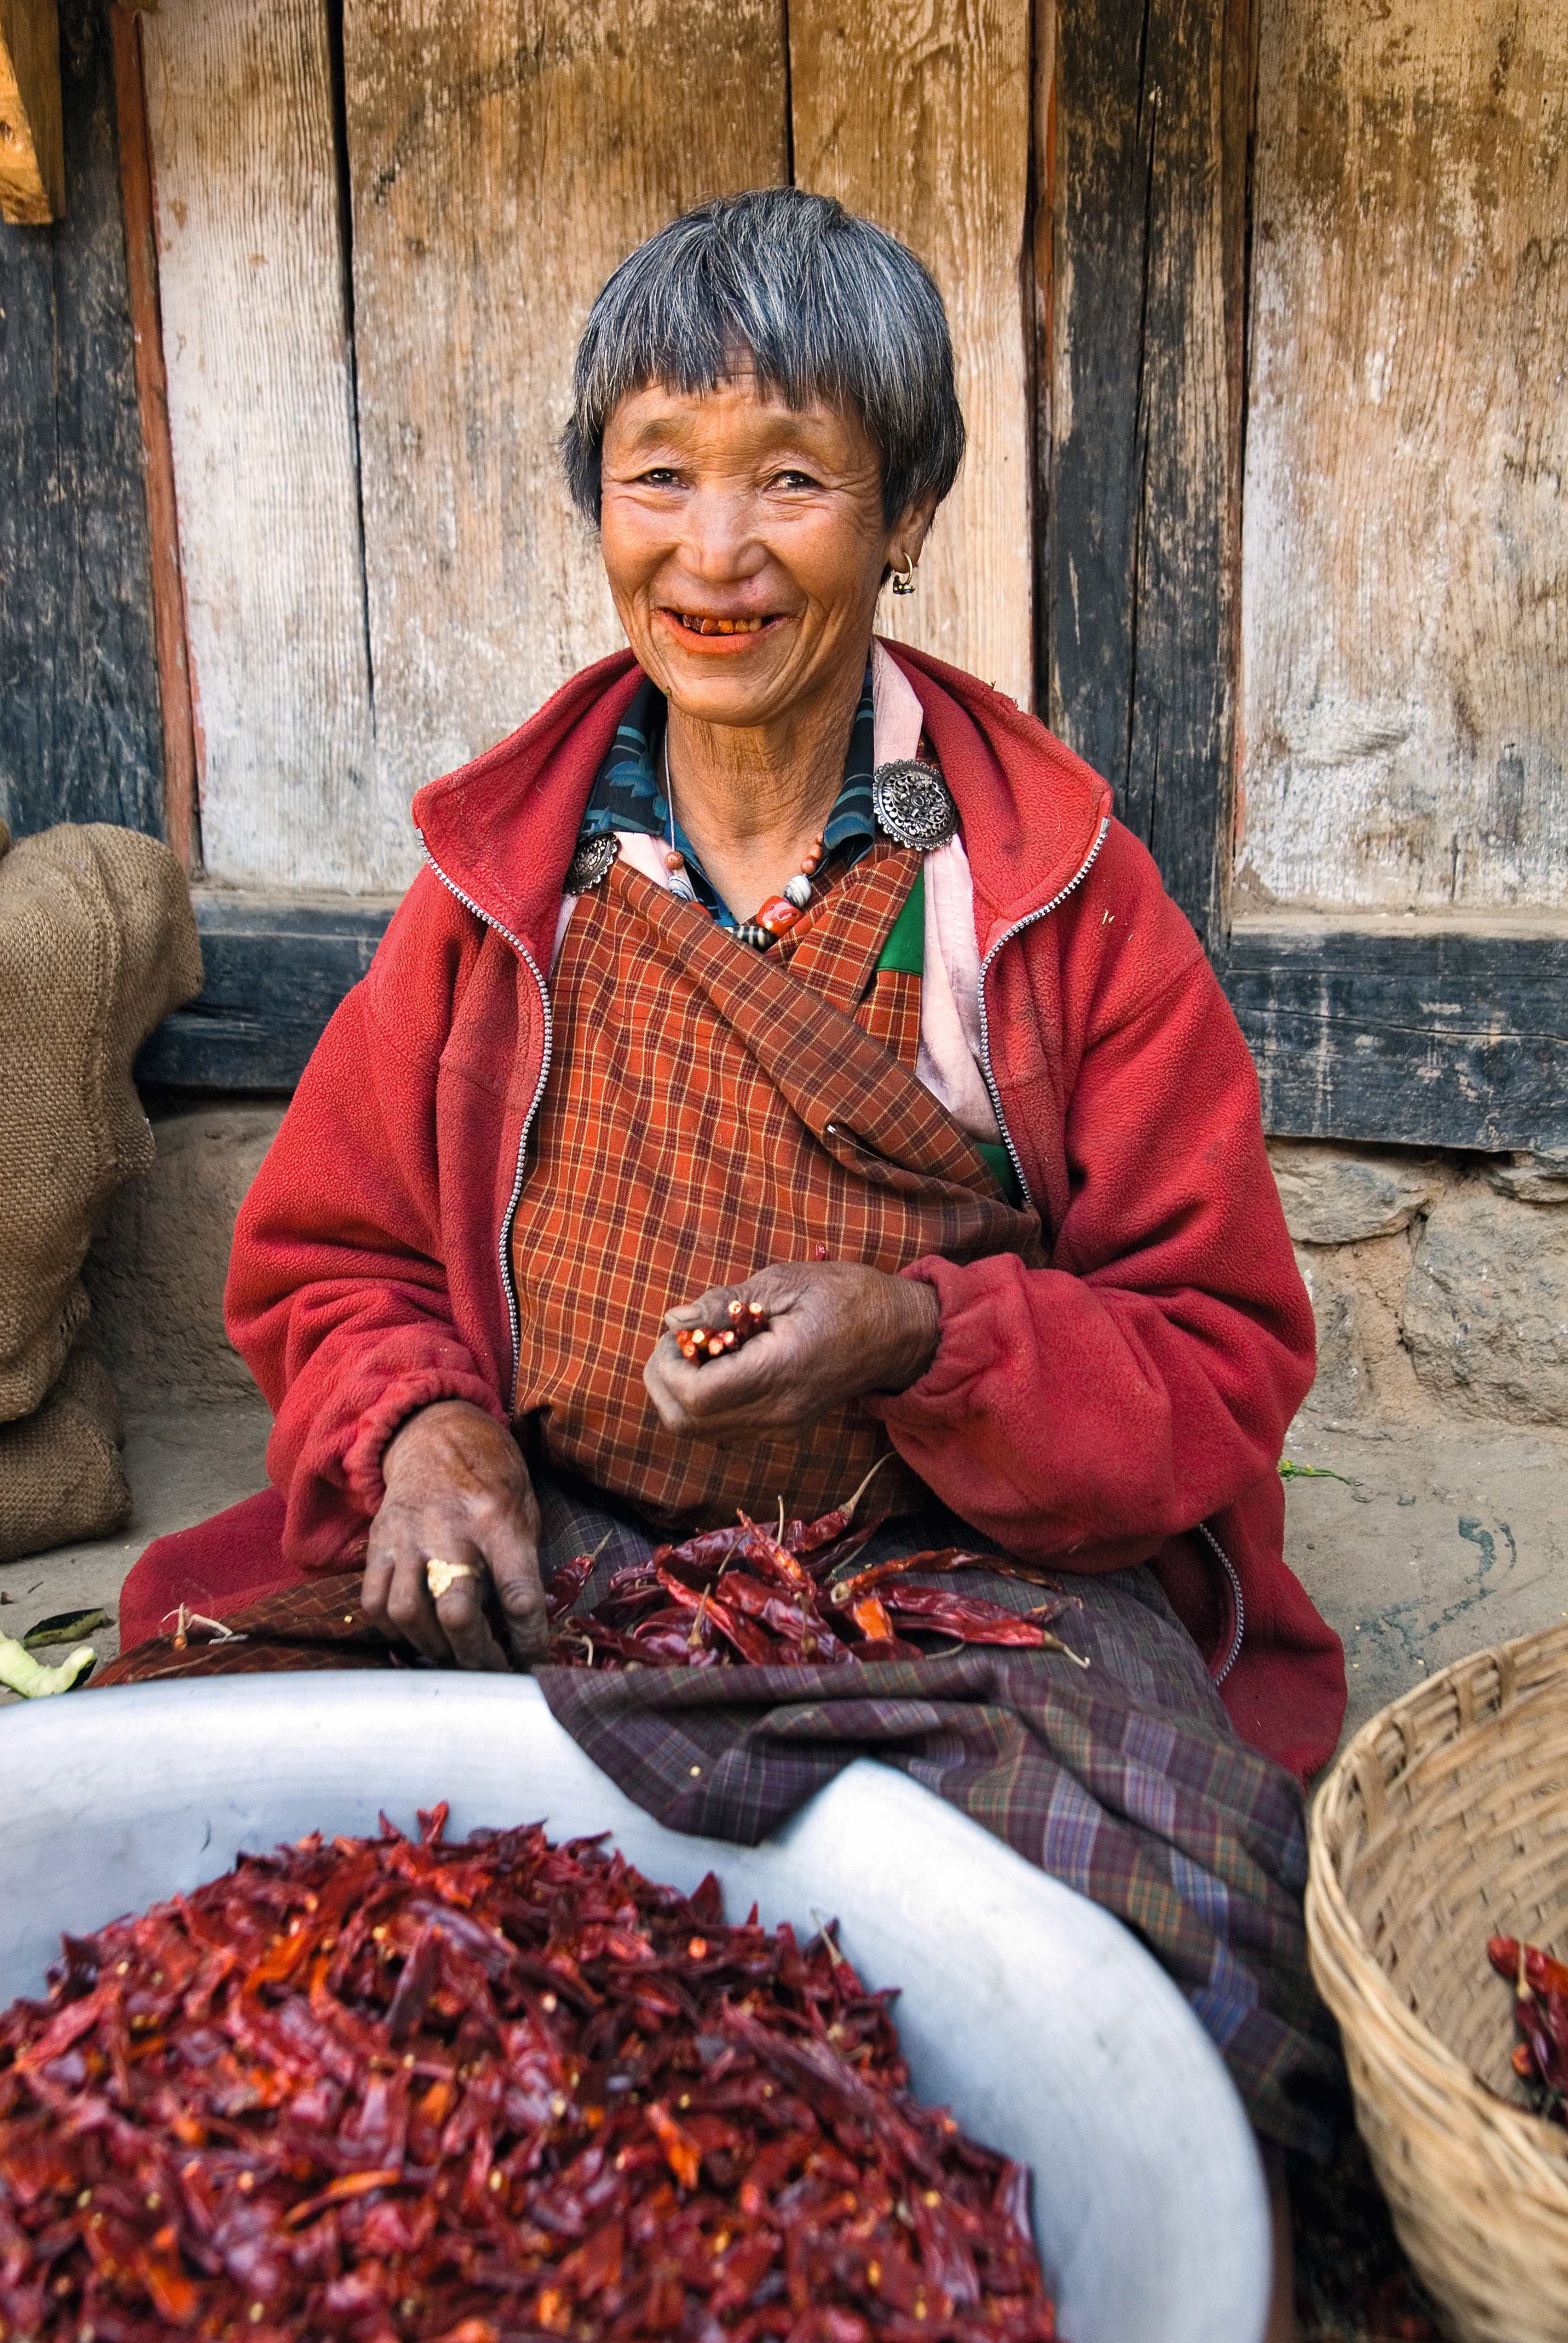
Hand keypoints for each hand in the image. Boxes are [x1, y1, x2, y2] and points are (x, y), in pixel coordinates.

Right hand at [362, 1400, 546, 1668]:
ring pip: (409, 1611)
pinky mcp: (378, 1542)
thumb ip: (523, 1560)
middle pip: (456, 1610)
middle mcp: (448, 1529)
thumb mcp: (523, 1505)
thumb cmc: (488, 1474)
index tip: (534, 1661)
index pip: (518, 1592)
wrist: (433, 1433)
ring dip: (432, 1646)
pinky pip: (374, 1601)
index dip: (529, 1637)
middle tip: (488, 1667)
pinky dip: (393, 1628)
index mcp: (496, 1518)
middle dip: (475, 1653)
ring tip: (452, 1654)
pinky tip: (416, 1632)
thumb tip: (527, 1623)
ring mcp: (407, 1536)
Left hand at [643, 1260, 939, 1445]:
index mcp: (779, 1371)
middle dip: (663, 1383)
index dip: (668, 1368)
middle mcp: (776, 1412)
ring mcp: (779, 1426)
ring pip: (700, 1432)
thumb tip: (675, 1320)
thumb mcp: (785, 1282)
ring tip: (697, 1350)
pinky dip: (703, 1401)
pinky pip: (723, 1427)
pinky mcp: (781, 1427)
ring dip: (680, 1394)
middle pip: (687, 1425)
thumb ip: (725, 1302)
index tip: (675, 1335)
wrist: (899, 1333)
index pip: (696, 1397)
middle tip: (675, 1343)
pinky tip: (719, 1365)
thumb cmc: (847, 1296)